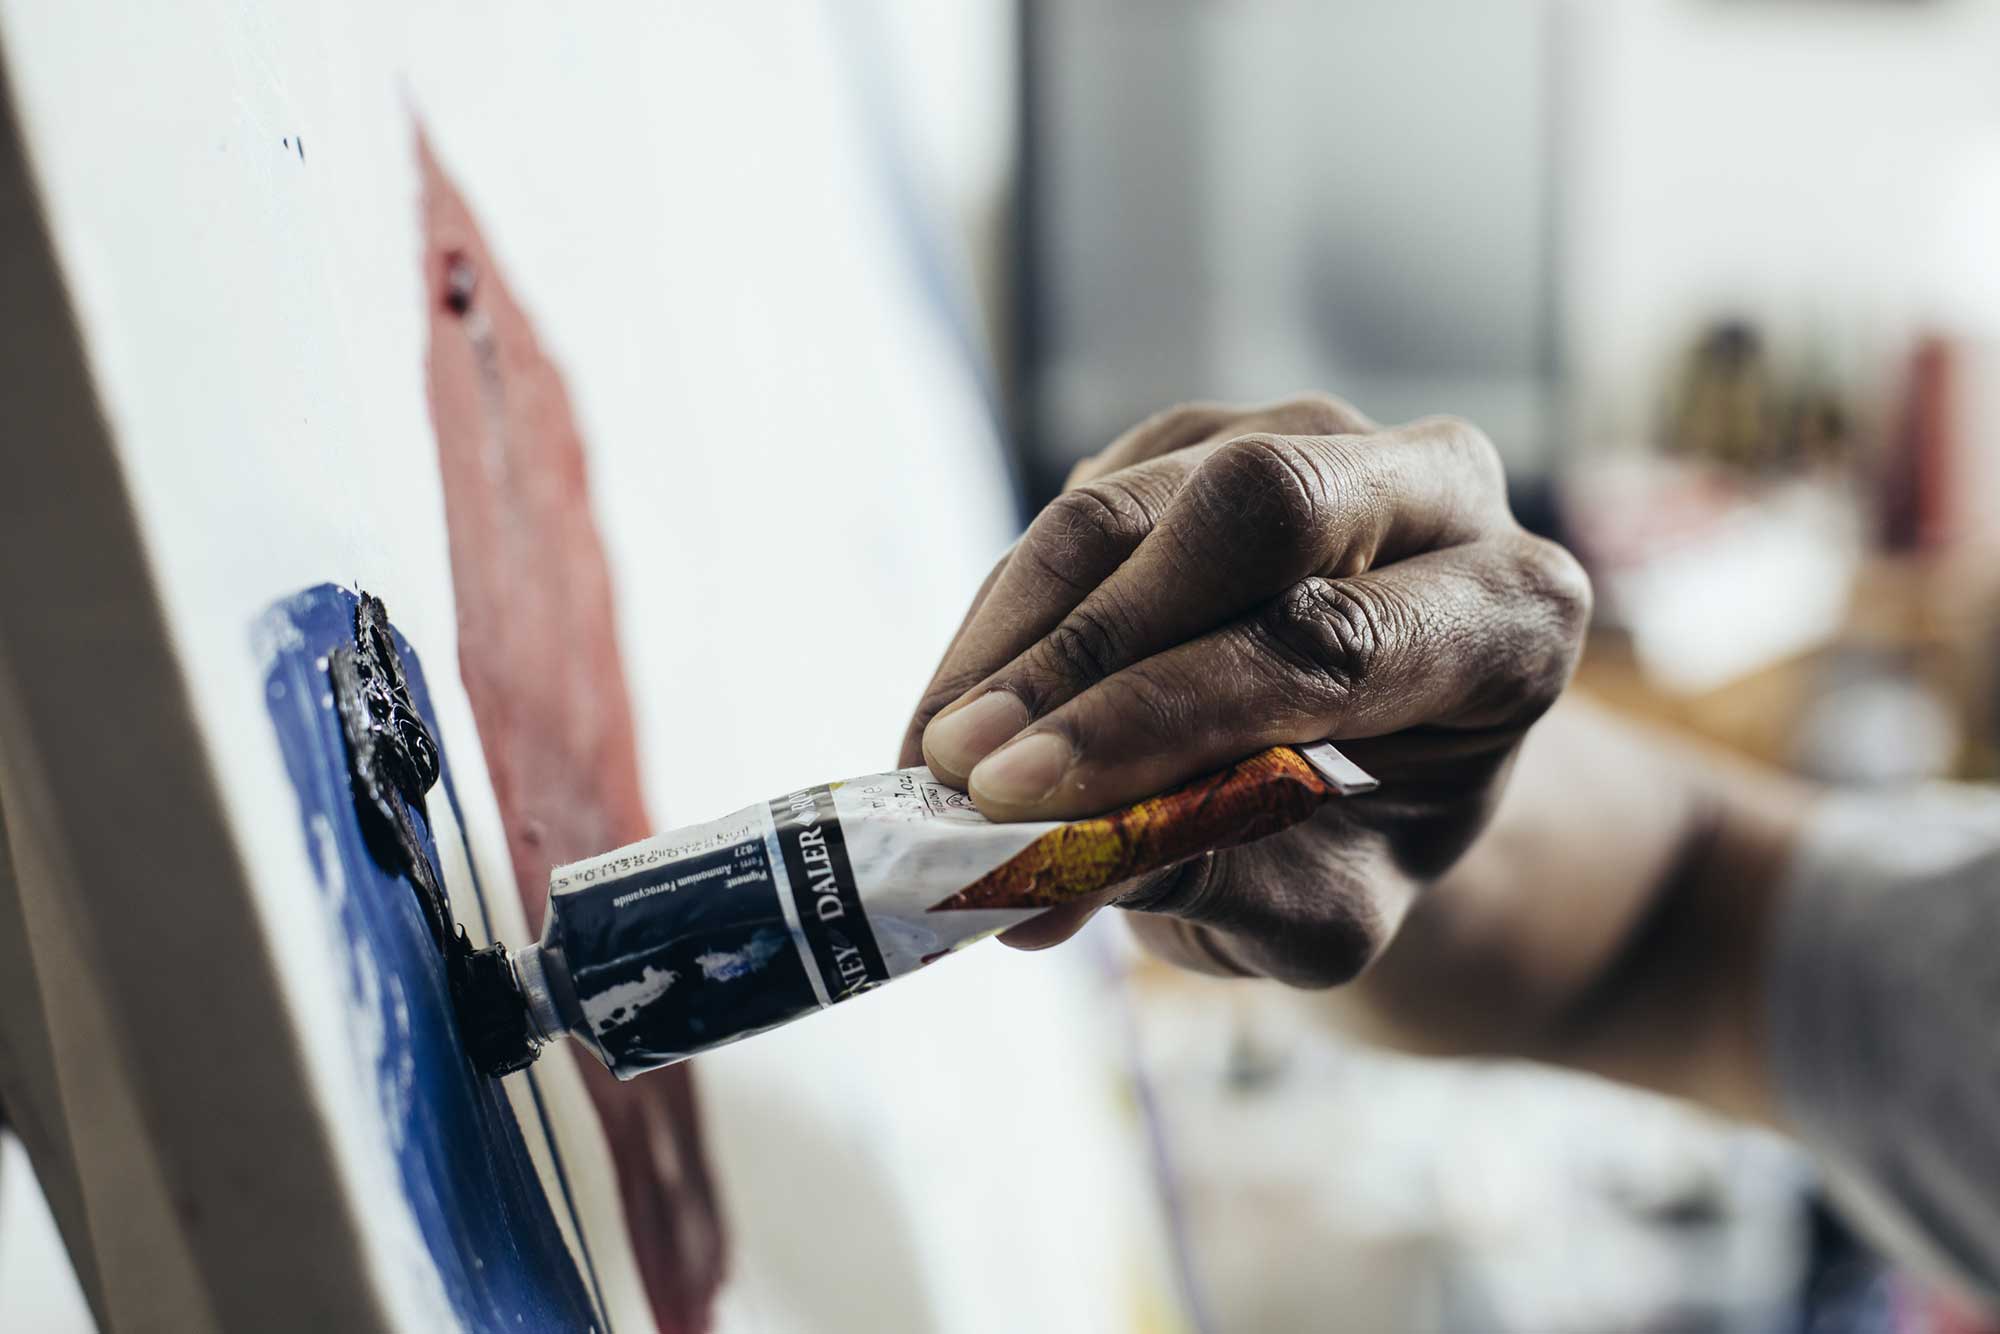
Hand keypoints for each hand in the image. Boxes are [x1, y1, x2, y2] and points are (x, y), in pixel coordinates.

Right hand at [899, 395, 1589, 986]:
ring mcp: (1311, 439)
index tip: (1021, 799)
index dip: (1163, 716)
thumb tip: (1052, 858)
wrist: (1378, 781)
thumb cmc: (1365, 846)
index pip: (1332, 638)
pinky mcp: (1201, 440)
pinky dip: (1001, 621)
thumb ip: (1217, 879)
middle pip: (1251, 507)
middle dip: (1085, 648)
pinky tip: (956, 719)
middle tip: (964, 768)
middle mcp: (1434, 489)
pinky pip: (1077, 508)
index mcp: (1512, 613)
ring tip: (933, 767)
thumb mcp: (1323, 912)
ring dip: (1012, 638)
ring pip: (1134, 500)